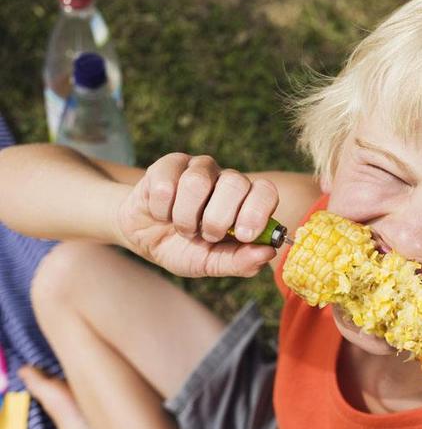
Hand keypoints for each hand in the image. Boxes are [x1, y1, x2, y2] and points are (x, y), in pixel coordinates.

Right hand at [116, 153, 277, 276]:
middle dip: (218, 218)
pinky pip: (166, 184)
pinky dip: (162, 210)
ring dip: (186, 218)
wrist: (145, 239)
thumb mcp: (212, 264)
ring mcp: (199, 168)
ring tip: (184, 229)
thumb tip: (268, 253)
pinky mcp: (169, 165)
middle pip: (235, 182)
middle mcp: (227, 180)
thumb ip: (240, 261)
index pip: (266, 191)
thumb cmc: (186, 249)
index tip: (244, 235)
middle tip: (208, 237)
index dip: (258, 211)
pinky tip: (163, 214)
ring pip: (197, 182)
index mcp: (246, 202)